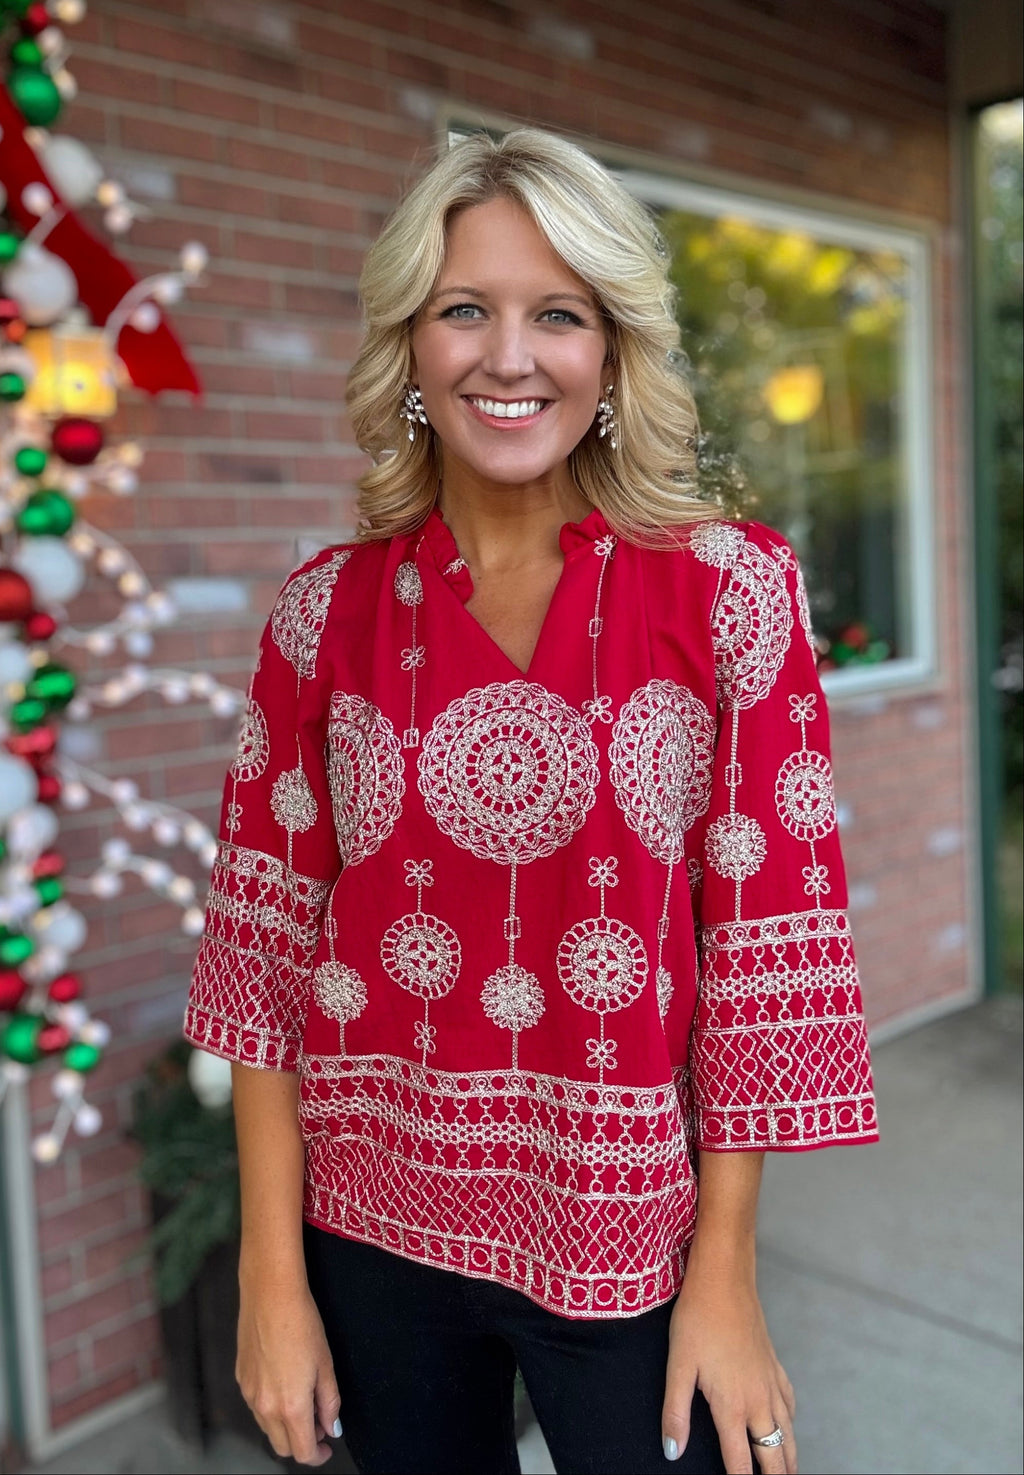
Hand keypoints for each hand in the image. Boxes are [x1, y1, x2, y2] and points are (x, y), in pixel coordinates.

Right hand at [236, 1278, 341, 1465]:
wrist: (270, 1295)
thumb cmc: (302, 1324)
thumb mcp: (326, 1364)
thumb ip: (329, 1403)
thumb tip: (331, 1428)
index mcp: (290, 1406)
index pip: (302, 1451)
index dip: (318, 1455)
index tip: (327, 1446)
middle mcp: (265, 1407)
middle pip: (282, 1446)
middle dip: (301, 1442)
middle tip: (318, 1422)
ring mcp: (249, 1394)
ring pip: (267, 1427)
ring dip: (285, 1425)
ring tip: (302, 1399)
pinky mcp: (241, 1379)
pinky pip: (256, 1406)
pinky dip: (271, 1407)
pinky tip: (283, 1382)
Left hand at [662, 1273, 796, 1473]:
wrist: (724, 1279)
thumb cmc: (697, 1319)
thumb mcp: (678, 1365)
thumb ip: (675, 1413)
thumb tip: (672, 1452)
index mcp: (732, 1405)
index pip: (741, 1462)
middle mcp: (757, 1400)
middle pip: (773, 1454)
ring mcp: (770, 1382)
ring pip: (787, 1432)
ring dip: (788, 1457)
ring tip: (787, 1472)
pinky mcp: (774, 1365)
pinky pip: (789, 1403)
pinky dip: (790, 1422)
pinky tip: (787, 1424)